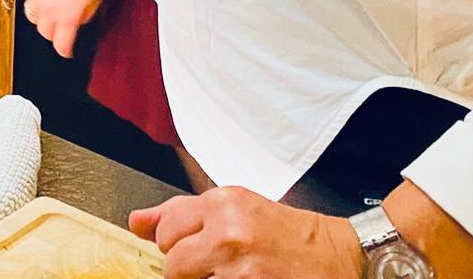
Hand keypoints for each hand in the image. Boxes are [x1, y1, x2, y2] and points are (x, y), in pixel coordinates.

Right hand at [18, 0, 103, 58]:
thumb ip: (88, 12)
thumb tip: (81, 20)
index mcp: (67, 17)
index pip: (62, 45)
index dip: (65, 51)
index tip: (67, 51)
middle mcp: (48, 10)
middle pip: (44, 31)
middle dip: (52, 32)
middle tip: (60, 28)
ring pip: (31, 14)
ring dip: (40, 16)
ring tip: (48, 11)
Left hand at [129, 187, 363, 278]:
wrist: (336, 258)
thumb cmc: (285, 234)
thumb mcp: (235, 209)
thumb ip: (183, 213)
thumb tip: (136, 221)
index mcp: (224, 202)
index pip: (167, 228)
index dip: (176, 244)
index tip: (194, 248)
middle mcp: (227, 231)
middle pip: (172, 263)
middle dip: (186, 270)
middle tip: (216, 266)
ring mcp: (237, 269)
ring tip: (228, 275)